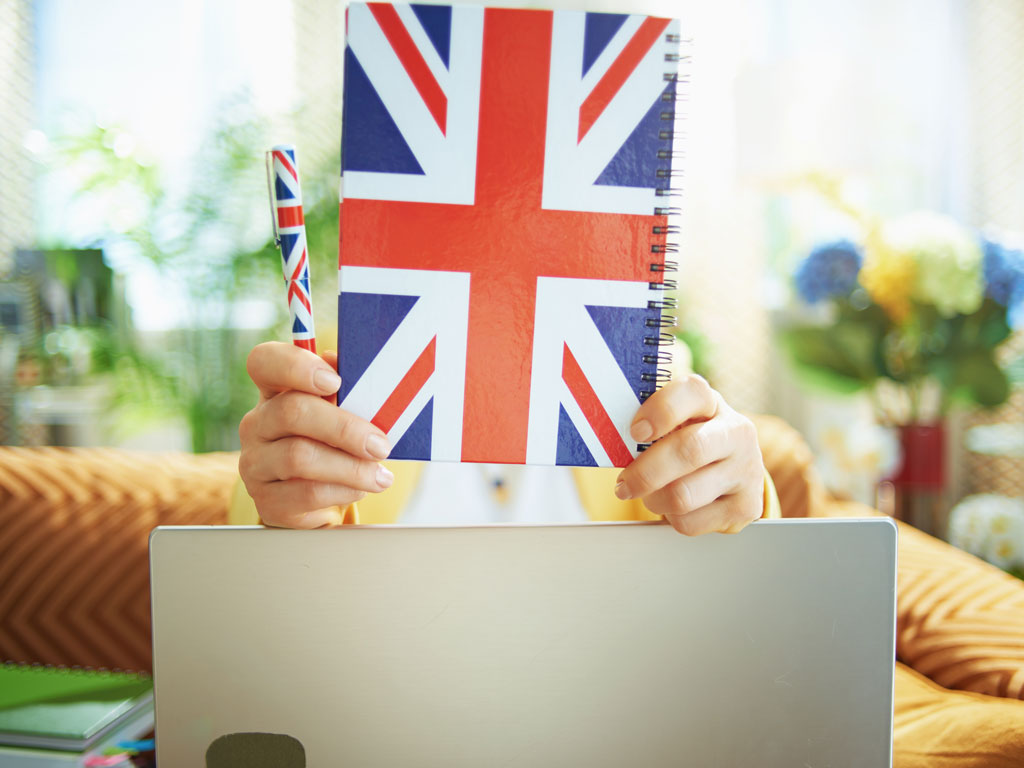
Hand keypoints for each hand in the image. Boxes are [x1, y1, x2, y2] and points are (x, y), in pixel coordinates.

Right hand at [238, 342, 393, 527]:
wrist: (320, 500)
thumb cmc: (334, 444)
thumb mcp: (342, 413)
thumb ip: (348, 390)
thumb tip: (360, 372)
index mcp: (275, 391)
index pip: (264, 362)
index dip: (296, 366)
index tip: (335, 381)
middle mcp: (257, 424)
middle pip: (291, 412)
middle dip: (344, 428)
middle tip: (380, 445)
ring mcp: (256, 463)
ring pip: (300, 457)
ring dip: (350, 467)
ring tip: (379, 476)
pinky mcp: (267, 501)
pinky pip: (306, 493)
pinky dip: (342, 491)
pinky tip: (360, 489)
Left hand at [614, 374, 764, 535]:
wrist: (731, 471)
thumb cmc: (688, 440)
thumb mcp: (672, 424)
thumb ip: (647, 424)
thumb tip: (606, 437)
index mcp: (711, 402)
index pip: (691, 392)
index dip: (660, 411)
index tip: (636, 431)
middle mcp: (736, 432)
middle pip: (689, 450)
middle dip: (646, 472)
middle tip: (624, 484)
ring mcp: (746, 470)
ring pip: (684, 495)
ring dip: (655, 499)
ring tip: (650, 494)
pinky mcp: (746, 507)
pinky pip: (691, 522)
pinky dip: (671, 518)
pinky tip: (674, 507)